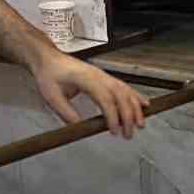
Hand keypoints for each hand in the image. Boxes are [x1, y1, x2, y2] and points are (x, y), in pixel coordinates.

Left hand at [33, 53, 147, 138]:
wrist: (48, 59)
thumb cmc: (49, 75)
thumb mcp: (51, 97)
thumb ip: (66, 114)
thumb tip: (80, 129)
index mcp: (86, 79)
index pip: (105, 98)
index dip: (112, 116)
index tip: (113, 131)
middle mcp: (99, 76)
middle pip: (120, 95)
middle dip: (128, 116)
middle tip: (128, 134)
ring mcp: (104, 76)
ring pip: (126, 91)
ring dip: (135, 108)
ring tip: (140, 125)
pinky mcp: (105, 78)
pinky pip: (124, 87)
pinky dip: (136, 96)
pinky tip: (144, 105)